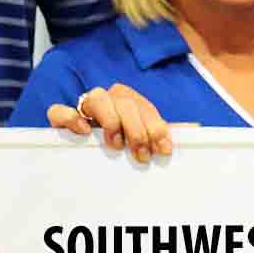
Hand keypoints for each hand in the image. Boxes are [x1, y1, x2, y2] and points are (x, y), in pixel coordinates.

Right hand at [47, 84, 173, 162]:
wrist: (89, 151)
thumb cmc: (124, 144)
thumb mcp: (145, 139)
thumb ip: (163, 133)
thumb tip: (194, 130)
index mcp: (130, 101)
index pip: (145, 106)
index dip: (157, 127)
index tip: (163, 149)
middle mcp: (109, 99)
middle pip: (124, 101)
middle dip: (138, 129)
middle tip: (142, 154)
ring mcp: (85, 107)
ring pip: (97, 98)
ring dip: (111, 120)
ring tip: (116, 144)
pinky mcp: (62, 120)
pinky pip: (59, 111)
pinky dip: (71, 117)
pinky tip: (85, 131)